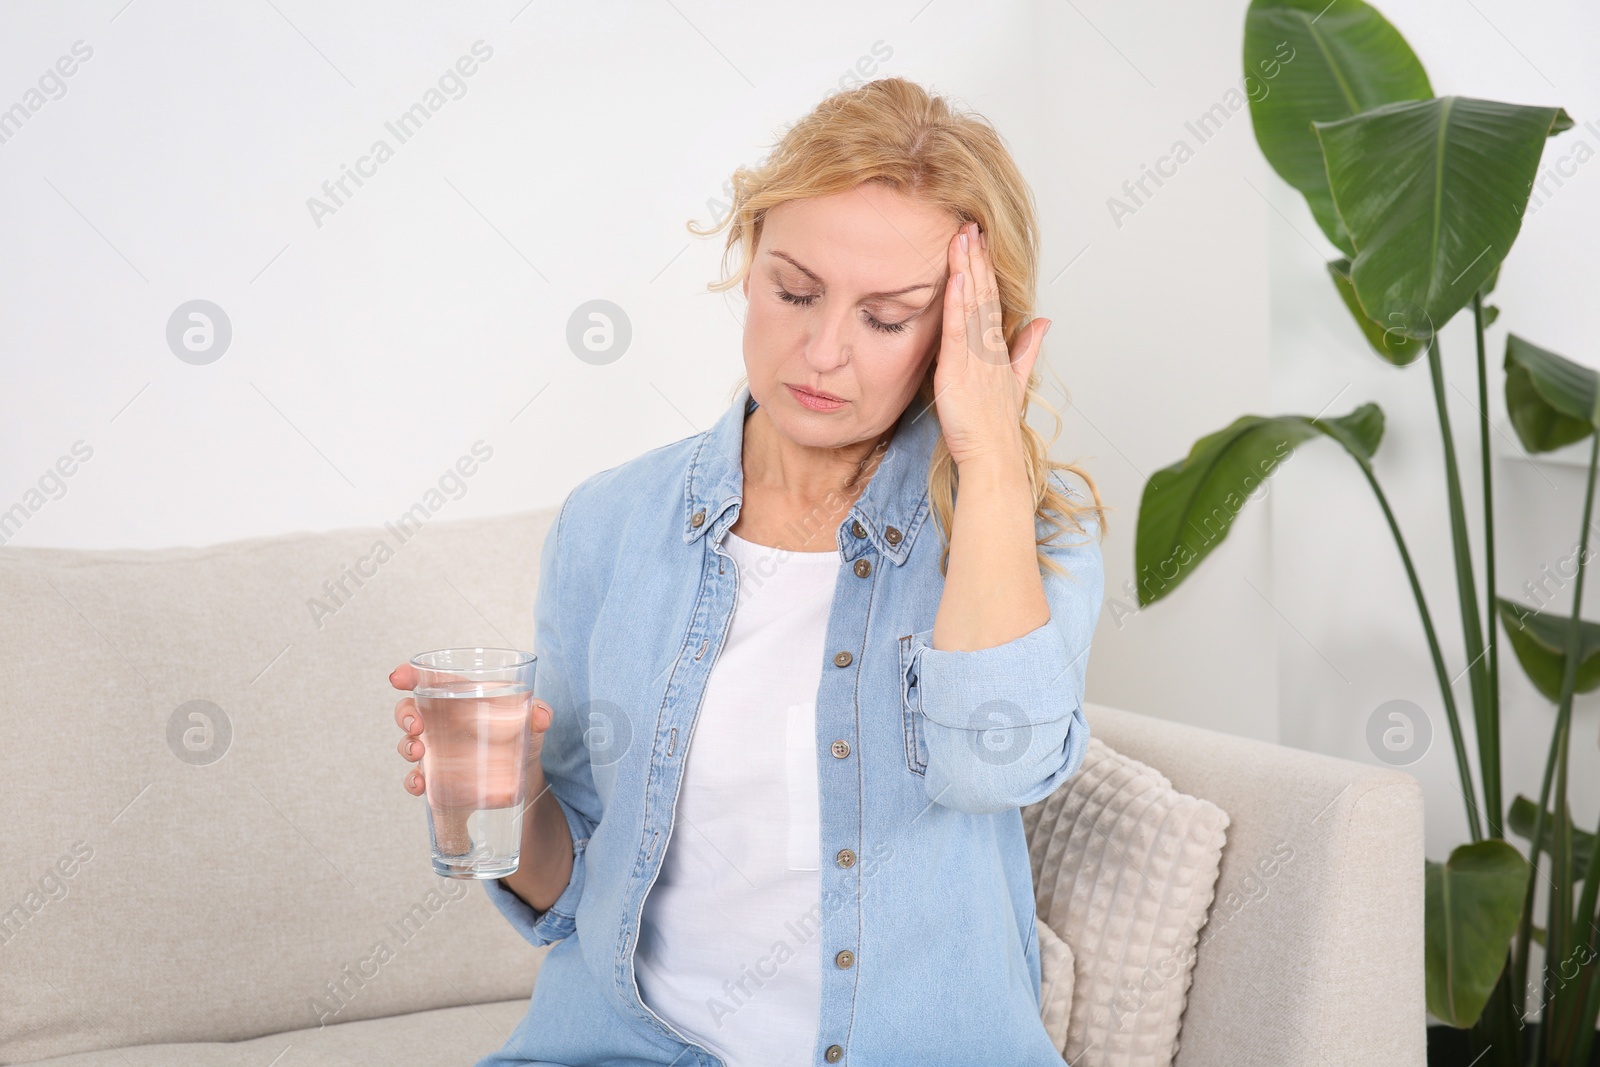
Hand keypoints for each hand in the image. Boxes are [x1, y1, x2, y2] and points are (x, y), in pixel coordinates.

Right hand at [390, 661, 553, 801]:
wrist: (523, 777)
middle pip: (410, 710)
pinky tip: (420, 784)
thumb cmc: (521, 736)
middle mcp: (443, 720)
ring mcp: (437, 749)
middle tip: (417, 725)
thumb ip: (539, 714)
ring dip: (406, 746)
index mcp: (462, 698)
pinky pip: (416, 777)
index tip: (398, 678)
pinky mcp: (438, 776)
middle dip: (405, 714)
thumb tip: (541, 716)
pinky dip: (412, 781)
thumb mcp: (532, 723)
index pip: (430, 680)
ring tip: (419, 753)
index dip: (410, 675)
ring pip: (408, 742)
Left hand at [932, 220, 1049, 467]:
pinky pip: (959, 329)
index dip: (986, 269)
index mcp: (998, 349)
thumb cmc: (995, 428)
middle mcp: (990, 348)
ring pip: (973, 304)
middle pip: (984, 294)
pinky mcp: (959, 370)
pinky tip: (957, 277)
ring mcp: (977, 357)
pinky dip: (958, 302)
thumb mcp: (1014, 383)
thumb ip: (1028, 350)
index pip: (992, 299)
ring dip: (967, 269)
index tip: (980, 241)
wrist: (993, 457)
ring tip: (962, 238)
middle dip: (977, 258)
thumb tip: (1043, 323)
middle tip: (970, 225)